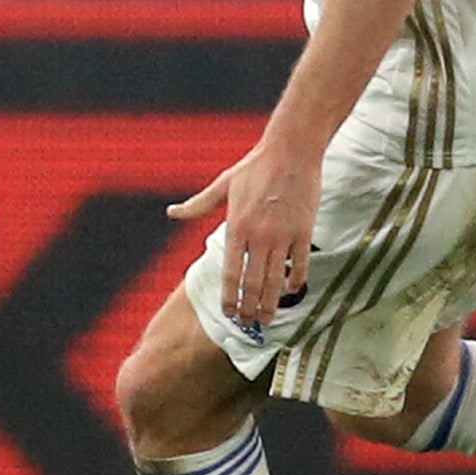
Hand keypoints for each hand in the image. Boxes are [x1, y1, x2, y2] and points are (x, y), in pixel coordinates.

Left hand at [169, 139, 321, 327]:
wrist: (291, 151)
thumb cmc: (255, 166)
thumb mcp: (222, 184)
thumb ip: (197, 205)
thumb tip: (171, 212)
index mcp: (237, 226)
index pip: (231, 273)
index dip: (230, 297)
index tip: (228, 313)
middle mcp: (259, 235)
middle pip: (253, 283)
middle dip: (249, 308)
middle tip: (247, 324)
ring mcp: (283, 235)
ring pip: (277, 279)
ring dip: (271, 303)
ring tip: (266, 318)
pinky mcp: (304, 231)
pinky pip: (300, 264)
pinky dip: (296, 281)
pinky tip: (291, 291)